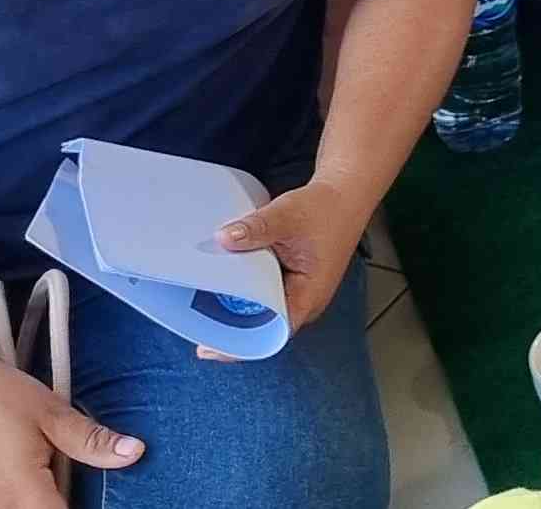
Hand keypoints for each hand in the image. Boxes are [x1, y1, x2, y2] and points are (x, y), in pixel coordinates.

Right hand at [0, 353, 141, 508]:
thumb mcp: (51, 413)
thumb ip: (92, 441)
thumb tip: (134, 452)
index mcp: (24, 495)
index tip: (98, 497)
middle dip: (61, 506)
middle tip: (73, 478)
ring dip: (41, 504)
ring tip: (57, 481)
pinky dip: (22, 503)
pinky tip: (33, 482)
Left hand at [213, 177, 367, 346]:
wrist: (346, 193)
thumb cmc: (326, 208)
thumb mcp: (288, 214)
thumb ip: (256, 228)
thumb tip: (222, 238)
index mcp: (309, 296)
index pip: (271, 334)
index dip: (239, 344)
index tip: (207, 347)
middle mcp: (305, 302)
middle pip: (264, 329)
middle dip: (230, 329)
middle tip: (194, 326)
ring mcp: (299, 293)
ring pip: (263, 314)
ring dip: (236, 311)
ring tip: (201, 308)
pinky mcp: (292, 282)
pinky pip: (265, 298)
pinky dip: (244, 294)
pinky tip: (223, 287)